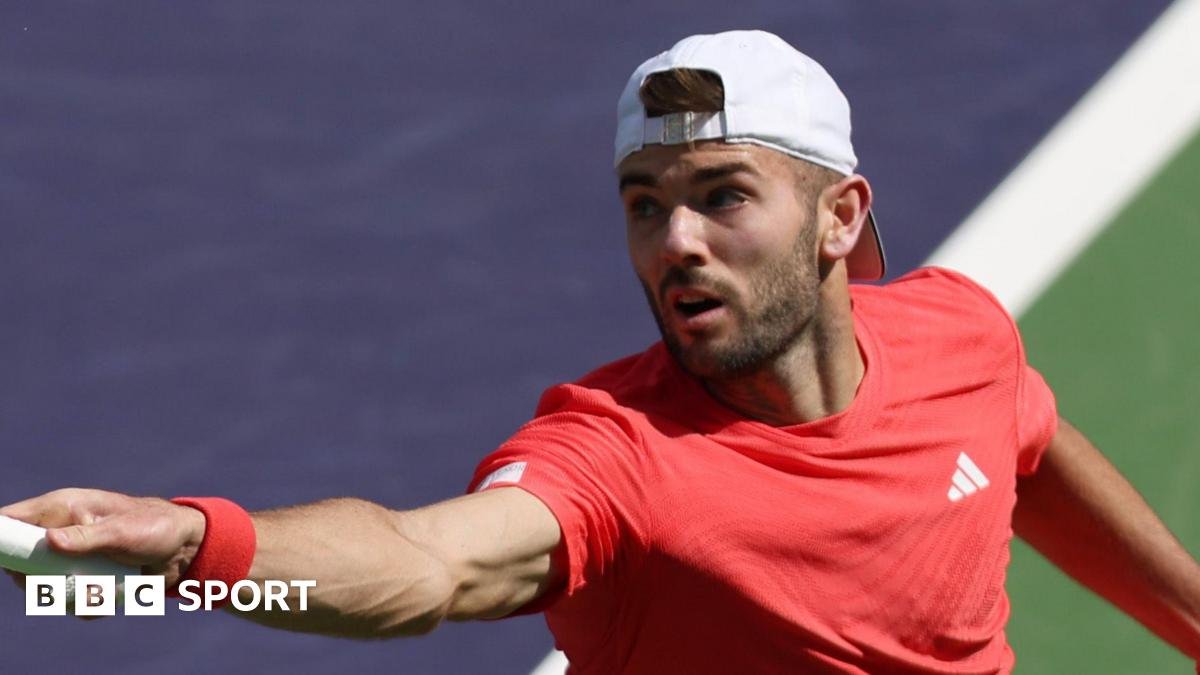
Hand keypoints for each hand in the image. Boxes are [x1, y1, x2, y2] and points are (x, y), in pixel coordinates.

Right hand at [0, 488, 205, 585]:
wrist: (186, 548)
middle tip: (65, 581)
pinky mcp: (85, 578)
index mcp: (64, 508)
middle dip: (39, 580)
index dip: (3, 538)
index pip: (13, 518)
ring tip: (103, 587)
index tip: (10, 562)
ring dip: (73, 595)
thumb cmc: (155, 527)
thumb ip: (86, 537)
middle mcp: (62, 532)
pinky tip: (113, 594)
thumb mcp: (122, 531)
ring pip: (46, 587)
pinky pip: (72, 601)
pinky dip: (91, 604)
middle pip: (21, 563)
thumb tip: (50, 540)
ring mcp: (72, 557)